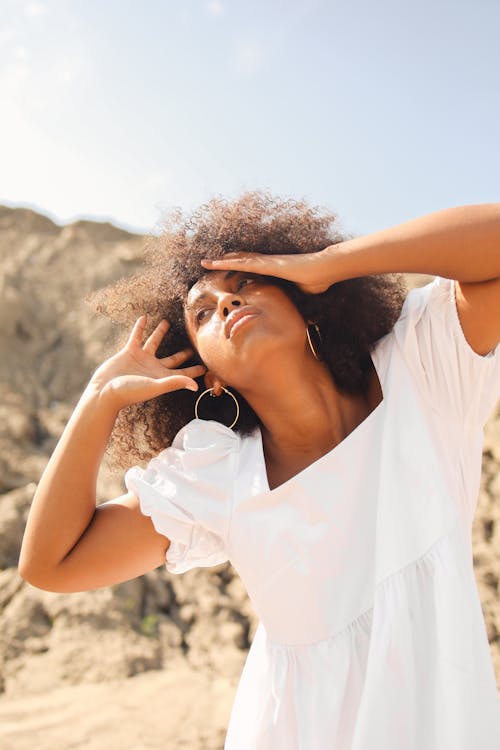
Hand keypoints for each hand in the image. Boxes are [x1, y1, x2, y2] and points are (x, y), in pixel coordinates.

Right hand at [87, 316, 205, 410]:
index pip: (184, 374)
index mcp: (163, 377)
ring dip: (160, 333)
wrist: (105, 392)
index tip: (207, 367)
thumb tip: (196, 386)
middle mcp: (154, 368)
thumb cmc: (130, 392)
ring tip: (167, 322)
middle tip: (194, 347)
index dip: (195, 371)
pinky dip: (139, 328)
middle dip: (183, 354)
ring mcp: (142, 359)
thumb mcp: (155, 386)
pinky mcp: (129, 352)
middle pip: (173, 359)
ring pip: (154, 343)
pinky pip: (136, 336)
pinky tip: (143, 317)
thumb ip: (175, 383)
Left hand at [200, 248, 337, 293]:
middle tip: (209, 263)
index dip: (239, 266)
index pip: (252, 267)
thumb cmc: (319, 279)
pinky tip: (217, 262)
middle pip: (241, 261)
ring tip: (205, 262)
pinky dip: (229, 262)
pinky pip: (244, 264)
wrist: (325, 269)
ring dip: (220, 262)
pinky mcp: (267, 264)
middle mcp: (268, 263)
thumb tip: (308, 315)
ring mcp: (266, 262)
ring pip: (238, 261)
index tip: (227, 268)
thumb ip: (300, 297)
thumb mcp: (305, 292)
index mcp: (274, 269)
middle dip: (225, 262)